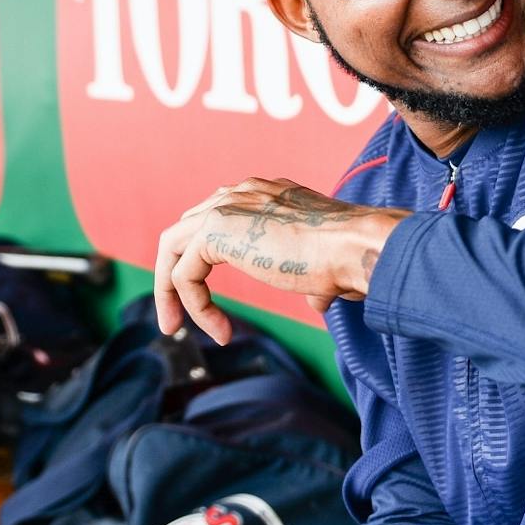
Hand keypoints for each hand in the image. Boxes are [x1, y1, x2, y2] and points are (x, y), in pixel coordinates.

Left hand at [155, 177, 409, 342]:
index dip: (205, 259)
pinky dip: (194, 306)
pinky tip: (220, 330)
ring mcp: (226, 206)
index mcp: (263, 195)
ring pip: (173, 247)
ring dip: (170, 290)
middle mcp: (241, 193)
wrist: (354, 247)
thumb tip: (319, 297)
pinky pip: (184, 274)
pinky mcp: (216, 228)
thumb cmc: (347, 257)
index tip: (211, 298)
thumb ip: (310, 275)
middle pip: (186, 230)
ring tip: (174, 327)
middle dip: (177, 274)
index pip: (216, 220)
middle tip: (178, 316)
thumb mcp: (323, 265)